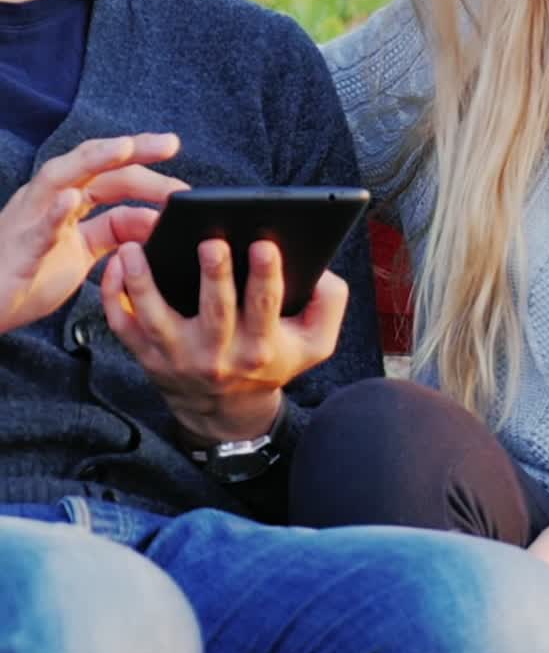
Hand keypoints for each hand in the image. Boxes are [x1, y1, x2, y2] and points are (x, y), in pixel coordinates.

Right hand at [0, 134, 184, 335]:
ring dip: (93, 160)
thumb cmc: (30, 274)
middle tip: (171, 143)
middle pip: (93, 164)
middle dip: (132, 150)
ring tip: (125, 147)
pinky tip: (70, 199)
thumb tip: (155, 221)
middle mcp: (47, 201)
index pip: (112, 175)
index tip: (181, 173)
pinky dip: (52, 213)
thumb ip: (116, 232)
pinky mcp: (17, 251)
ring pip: (60, 178)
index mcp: (66, 201)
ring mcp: (28, 220)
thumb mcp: (85, 252)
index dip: (148, 171)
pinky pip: (35, 228)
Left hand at [101, 235, 348, 442]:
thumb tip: (320, 269)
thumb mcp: (317, 342)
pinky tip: (115, 265)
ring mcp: (178, 357)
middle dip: (214, 276)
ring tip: (137, 249)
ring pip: (157, 319)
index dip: (266, 276)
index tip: (265, 245)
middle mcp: (219, 356)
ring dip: (145, 283)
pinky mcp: (147, 356)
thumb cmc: (274, 360)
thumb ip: (331, 303)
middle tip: (211, 241)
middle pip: (215, 312)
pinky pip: (123, 327)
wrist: (226, 411)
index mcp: (262, 347)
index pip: (265, 308)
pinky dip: (114, 298)